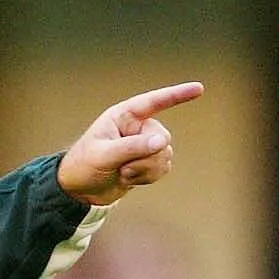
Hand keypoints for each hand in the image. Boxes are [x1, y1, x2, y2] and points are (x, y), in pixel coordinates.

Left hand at [56, 82, 203, 205]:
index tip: (199, 89)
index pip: (154, 102)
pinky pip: (163, 168)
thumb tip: (163, 142)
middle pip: (162, 139)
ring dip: (145, 170)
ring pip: (164, 156)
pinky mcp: (147, 162)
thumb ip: (132, 148)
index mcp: (124, 116)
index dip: (177, 95)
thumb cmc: (84, 165)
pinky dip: (148, 178)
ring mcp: (144, 144)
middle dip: (145, 158)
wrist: (79, 190)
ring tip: (123, 173)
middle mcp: (137, 127)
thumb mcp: (104, 155)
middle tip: (122, 168)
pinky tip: (130, 179)